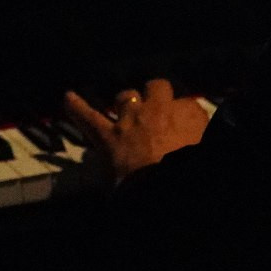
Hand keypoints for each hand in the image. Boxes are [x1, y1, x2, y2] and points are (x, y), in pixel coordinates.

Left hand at [63, 79, 211, 181]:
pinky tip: (68, 97)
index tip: (187, 126)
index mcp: (187, 114)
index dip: (186, 116)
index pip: (190, 106)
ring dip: (126, 101)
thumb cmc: (187, 165)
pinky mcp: (108, 137)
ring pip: (126, 97)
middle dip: (157, 93)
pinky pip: (89, 117)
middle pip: (157, 87)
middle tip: (158, 106)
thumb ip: (200, 133)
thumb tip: (196, 137)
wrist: (158, 184)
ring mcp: (130, 120)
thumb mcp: (203, 142)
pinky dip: (77, 108)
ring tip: (126, 106)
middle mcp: (158, 109)